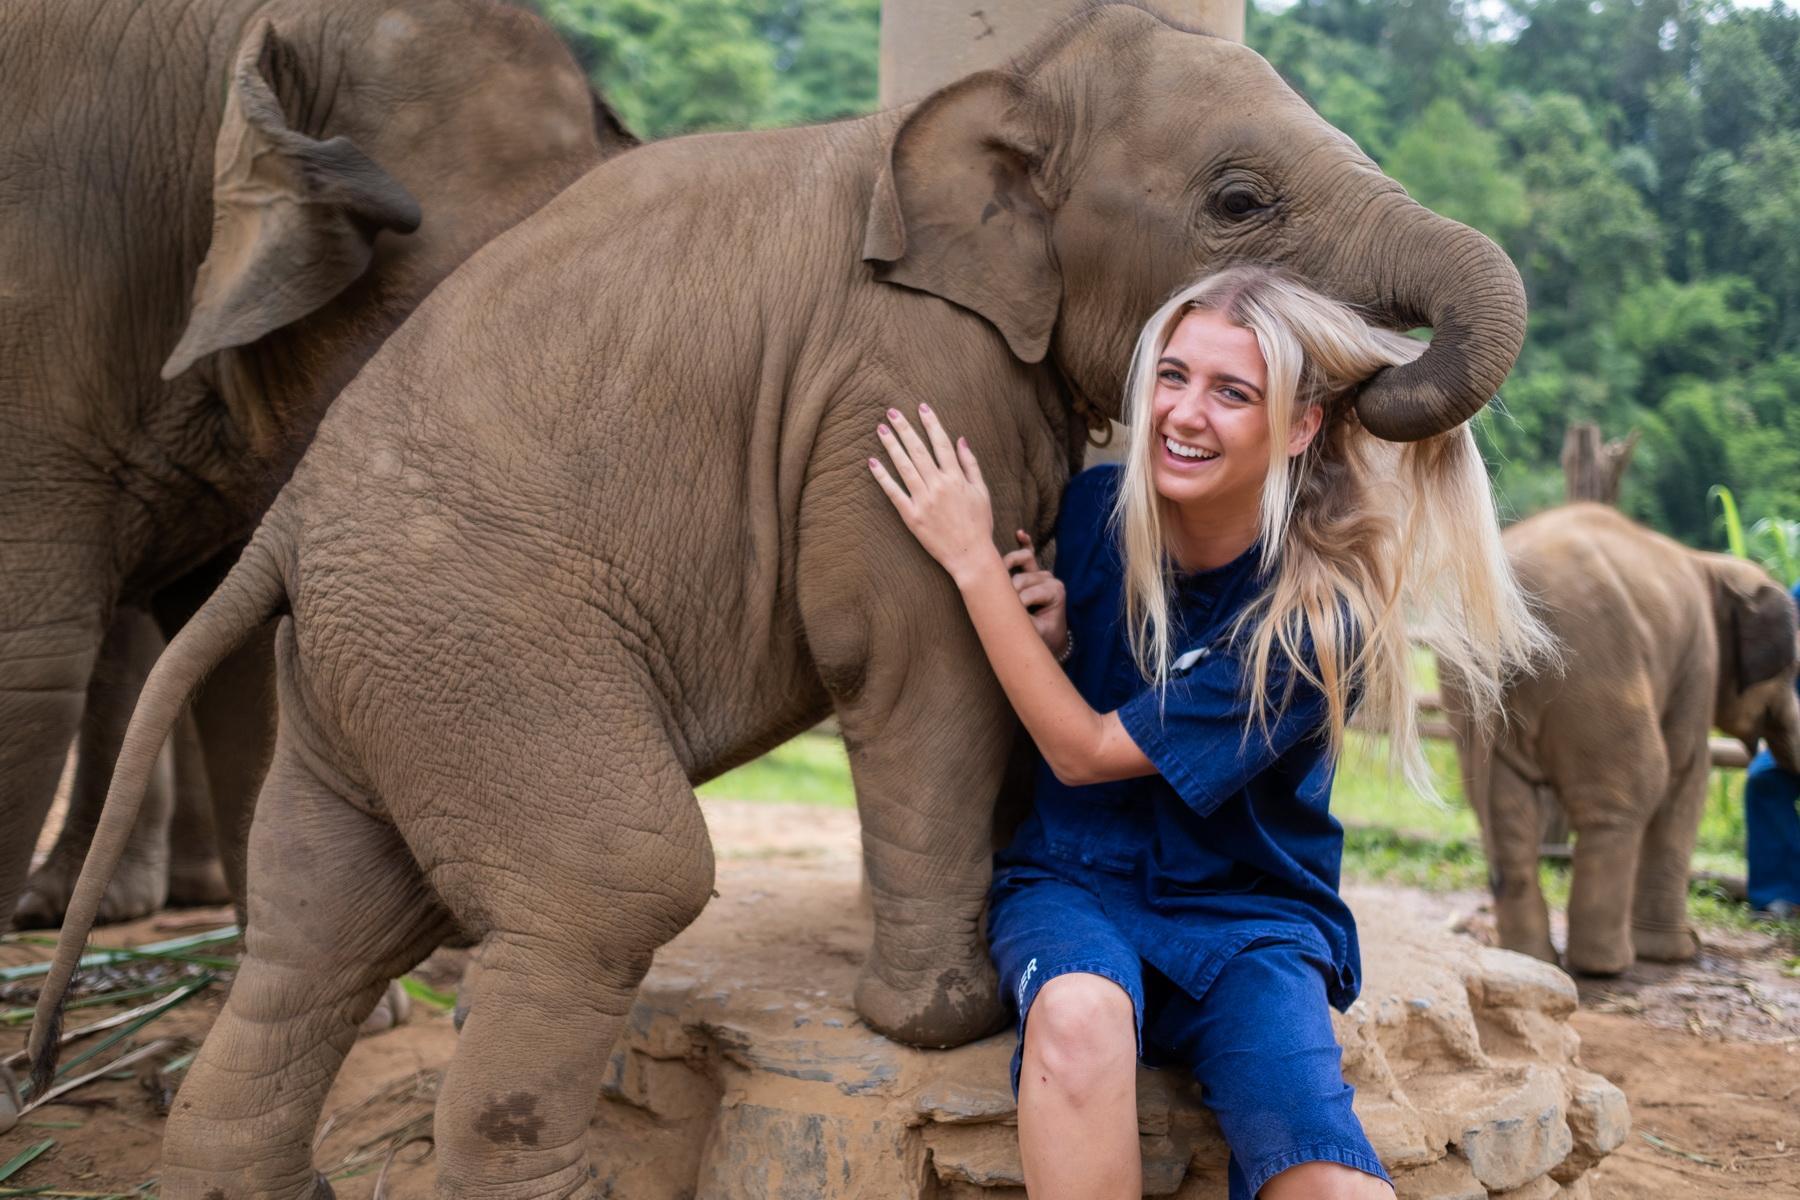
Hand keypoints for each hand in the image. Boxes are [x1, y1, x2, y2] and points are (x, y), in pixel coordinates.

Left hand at [869, 404, 996, 584]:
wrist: (970, 555)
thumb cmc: (979, 523)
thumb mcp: (982, 491)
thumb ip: (970, 464)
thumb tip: (961, 440)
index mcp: (956, 478)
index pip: (941, 443)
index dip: (931, 423)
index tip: (921, 407)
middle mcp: (939, 485)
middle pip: (918, 450)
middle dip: (904, 428)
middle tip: (892, 412)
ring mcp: (924, 500)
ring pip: (904, 466)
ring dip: (891, 445)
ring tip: (881, 429)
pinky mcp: (912, 516)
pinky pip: (894, 493)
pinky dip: (882, 477)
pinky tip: (872, 462)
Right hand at [1003, 531, 1069, 659]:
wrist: (1052, 638)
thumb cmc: (1043, 637)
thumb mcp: (1035, 634)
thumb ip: (1023, 623)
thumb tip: (1004, 612)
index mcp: (1056, 593)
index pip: (1027, 594)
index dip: (1015, 606)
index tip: (1009, 618)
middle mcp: (1051, 579)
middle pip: (1021, 579)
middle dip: (1008, 593)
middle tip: (1000, 606)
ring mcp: (1042, 573)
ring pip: (1019, 564)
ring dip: (1006, 572)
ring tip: (996, 582)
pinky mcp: (1034, 571)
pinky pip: (1029, 553)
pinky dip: (1024, 542)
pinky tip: (1020, 533)